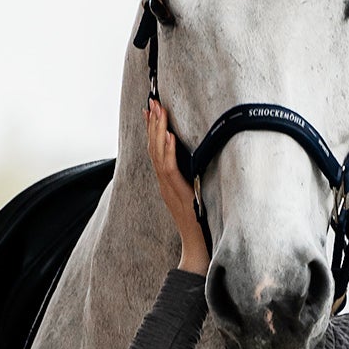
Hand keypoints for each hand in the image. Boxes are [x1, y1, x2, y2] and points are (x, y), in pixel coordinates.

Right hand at [145, 98, 208, 273]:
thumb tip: (196, 163)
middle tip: (151, 101)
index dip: (152, 130)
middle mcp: (164, 183)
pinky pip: (170, 170)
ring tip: (158, 111)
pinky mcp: (178, 194)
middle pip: (153, 148)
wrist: (197, 247)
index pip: (156, 150)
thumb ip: (191, 180)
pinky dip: (169, 152)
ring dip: (158, 132)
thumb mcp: (194, 196)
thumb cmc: (198, 223)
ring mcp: (169, 188)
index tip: (150, 110)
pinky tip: (170, 137)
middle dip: (152, 124)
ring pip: (158, 155)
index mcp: (167, 182)